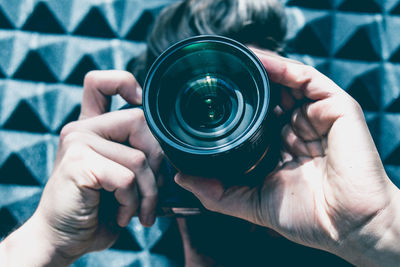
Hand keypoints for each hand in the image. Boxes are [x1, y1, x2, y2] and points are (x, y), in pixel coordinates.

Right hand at [0, 71, 162, 265]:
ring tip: (135, 210)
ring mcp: (77, 143)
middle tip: (150, 190)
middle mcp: (81, 129)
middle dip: (157, 162)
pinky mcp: (78, 164)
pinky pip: (127, 178)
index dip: (124, 82)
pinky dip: (132, 203)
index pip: (100, 83)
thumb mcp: (121, 175)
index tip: (139, 101)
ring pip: (139, 158)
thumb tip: (170, 145)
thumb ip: (136, 153)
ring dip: (147, 193)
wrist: (64, 237)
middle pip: (140, 121)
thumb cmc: (98, 207)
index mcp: (91, 127)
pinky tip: (120, 215)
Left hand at [175, 51, 399, 265]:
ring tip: (231, 59)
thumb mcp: (253, 203)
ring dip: (259, 68)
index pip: (256, 118)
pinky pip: (307, 79)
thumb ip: (218, 193)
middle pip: (269, 96)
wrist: (348, 227)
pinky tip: (258, 61)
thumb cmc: (308, 218)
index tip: (207, 98)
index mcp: (282, 148)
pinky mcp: (336, 108)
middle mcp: (298, 128)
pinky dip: (282, 67)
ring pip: (285, 82)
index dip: (235, 107)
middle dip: (244, 84)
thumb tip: (181, 177)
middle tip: (215, 72)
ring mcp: (317, 117)